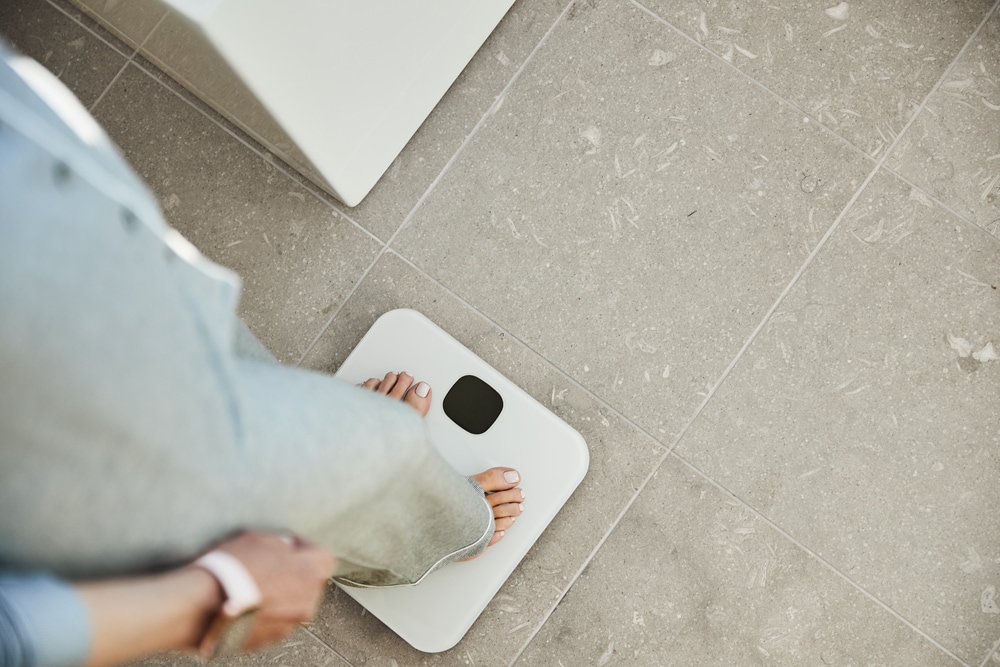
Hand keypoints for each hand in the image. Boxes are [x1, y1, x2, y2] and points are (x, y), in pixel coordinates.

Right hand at [216, 531, 335, 649]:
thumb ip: (280, 544)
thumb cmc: (231, 569)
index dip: (306, 547)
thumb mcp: (259, 538)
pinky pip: (274, 621)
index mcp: (310, 573)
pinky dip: (265, 611)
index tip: (289, 543)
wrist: (200, 606)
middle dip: (294, 571)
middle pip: (310, 582)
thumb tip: (284, 547)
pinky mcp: (268, 640)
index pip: (324, 557)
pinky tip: (245, 600)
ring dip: (280, 593)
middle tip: (270, 563)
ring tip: (254, 583)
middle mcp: (306, 602)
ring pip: (293, 604)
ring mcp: (288, 625)